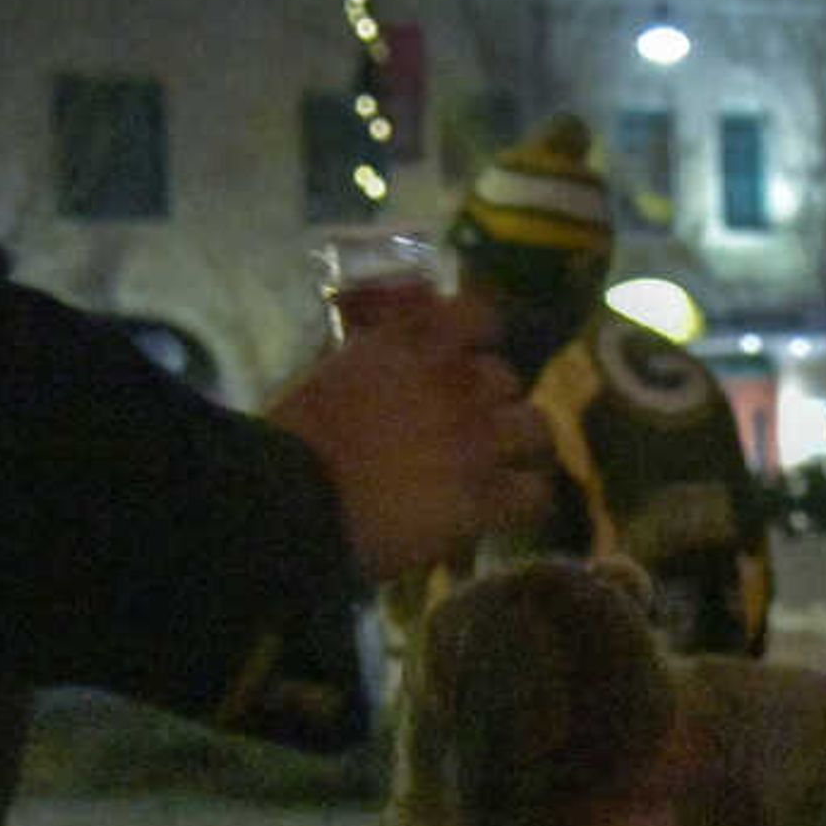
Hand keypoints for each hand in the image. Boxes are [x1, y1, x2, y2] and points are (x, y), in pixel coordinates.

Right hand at [263, 282, 551, 582]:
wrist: (291, 504)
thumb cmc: (292, 443)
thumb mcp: (329, 373)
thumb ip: (368, 349)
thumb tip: (384, 333)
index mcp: (410, 346)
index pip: (476, 314)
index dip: (479, 335)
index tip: (468, 353)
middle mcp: (453, 383)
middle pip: (504, 378)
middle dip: (490, 400)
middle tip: (470, 425)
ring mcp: (476, 440)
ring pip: (534, 428)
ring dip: (519, 446)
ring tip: (503, 466)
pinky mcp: (484, 497)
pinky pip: (534, 494)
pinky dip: (524, 502)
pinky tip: (506, 512)